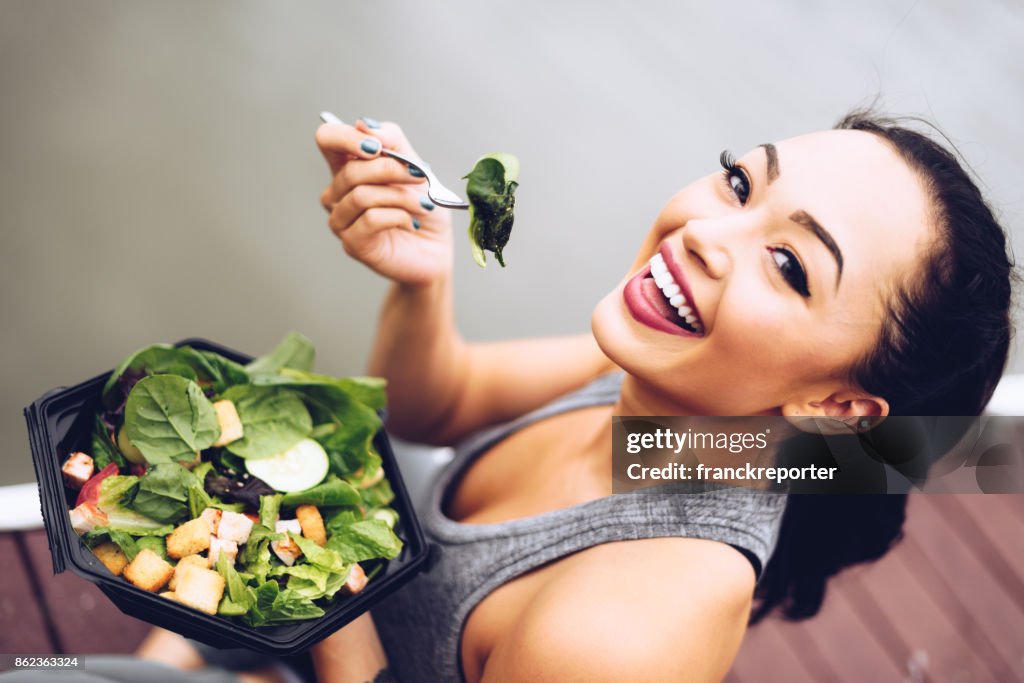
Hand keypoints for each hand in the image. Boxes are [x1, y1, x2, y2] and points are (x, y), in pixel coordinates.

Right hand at [316, 118, 452, 284]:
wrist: (436, 248)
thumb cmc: (423, 207)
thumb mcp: (416, 166)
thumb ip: (392, 141)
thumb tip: (364, 125)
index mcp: (348, 167)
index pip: (328, 139)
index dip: (348, 138)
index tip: (377, 147)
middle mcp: (337, 193)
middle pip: (350, 170)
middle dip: (391, 170)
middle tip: (420, 177)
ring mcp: (341, 220)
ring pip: (362, 195)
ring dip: (401, 196)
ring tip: (424, 205)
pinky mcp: (352, 244)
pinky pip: (370, 219)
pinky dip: (398, 216)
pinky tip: (412, 222)